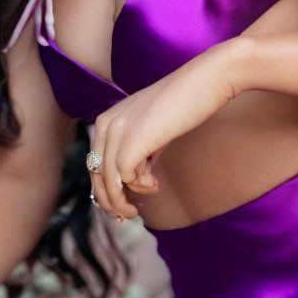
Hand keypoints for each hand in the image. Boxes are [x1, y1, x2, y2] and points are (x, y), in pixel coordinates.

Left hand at [89, 40, 237, 219]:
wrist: (203, 83)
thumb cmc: (181, 105)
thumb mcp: (150, 130)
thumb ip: (135, 152)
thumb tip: (131, 184)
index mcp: (106, 119)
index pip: (94, 164)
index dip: (105, 190)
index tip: (122, 206)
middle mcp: (105, 124)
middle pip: (96, 176)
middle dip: (111, 201)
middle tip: (130, 213)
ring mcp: (117, 132)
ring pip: (108, 182)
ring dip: (124, 200)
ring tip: (145, 200)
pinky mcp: (132, 141)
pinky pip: (127, 178)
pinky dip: (141, 186)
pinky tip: (155, 182)